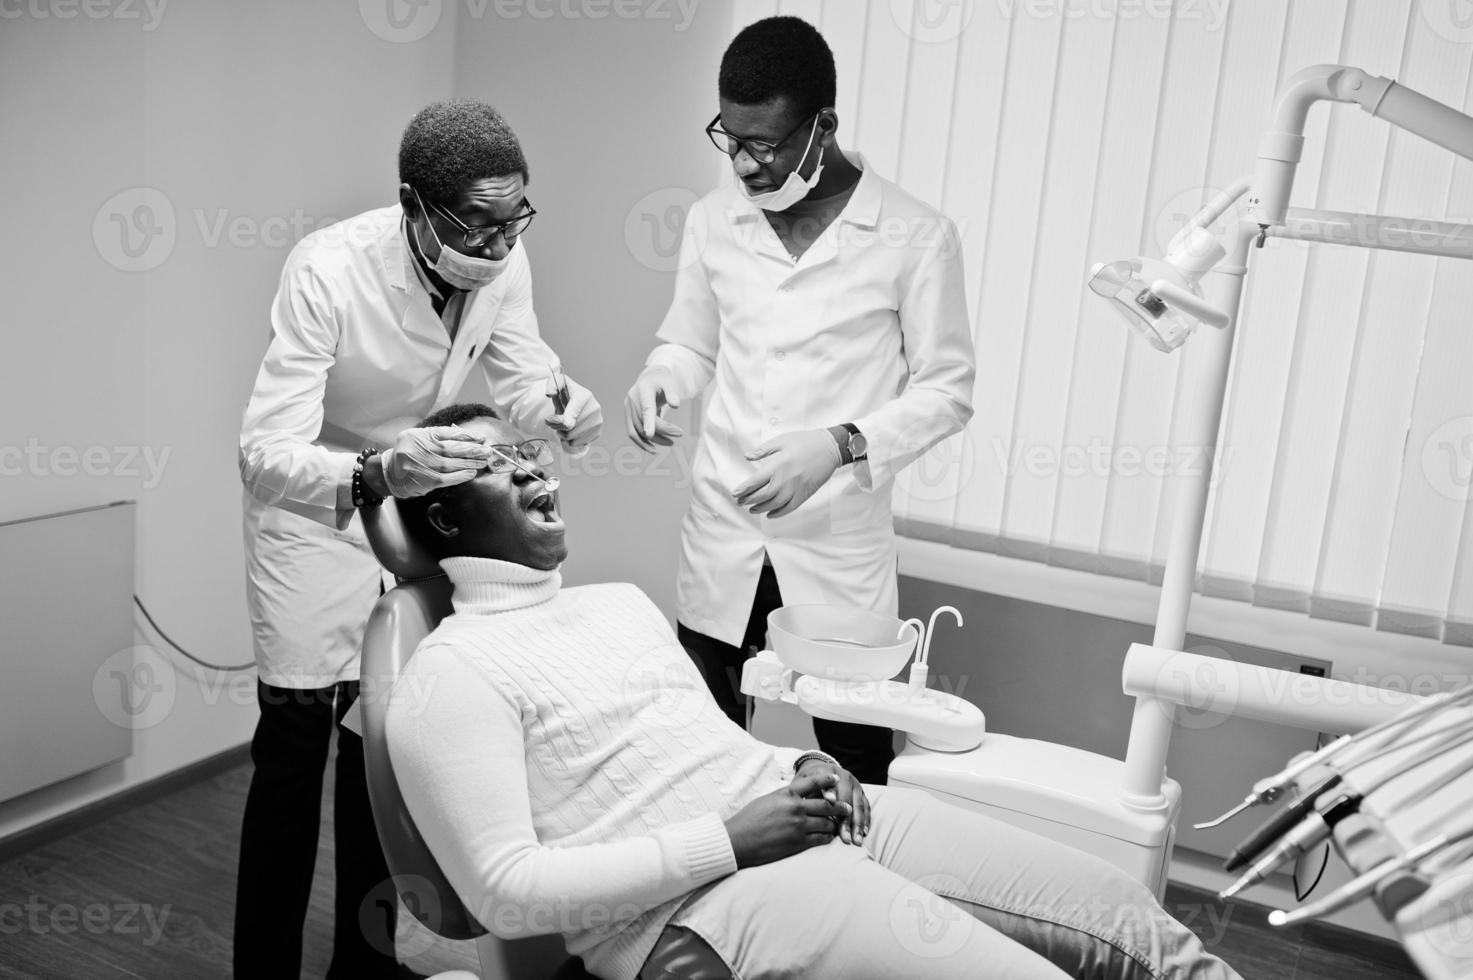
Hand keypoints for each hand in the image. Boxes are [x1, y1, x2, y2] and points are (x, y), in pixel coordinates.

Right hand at [379, 426, 487, 497]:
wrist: (390, 473)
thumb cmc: (409, 453)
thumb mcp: (420, 438)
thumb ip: (439, 436)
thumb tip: (467, 438)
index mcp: (420, 435)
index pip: (448, 433)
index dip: (467, 436)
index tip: (481, 438)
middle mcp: (420, 449)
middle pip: (452, 448)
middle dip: (472, 450)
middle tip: (487, 451)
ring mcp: (422, 465)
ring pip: (451, 464)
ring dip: (470, 463)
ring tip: (483, 461)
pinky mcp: (425, 480)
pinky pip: (447, 478)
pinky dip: (461, 476)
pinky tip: (471, 473)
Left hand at [545, 376, 601, 451]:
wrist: (578, 400)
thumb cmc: (565, 393)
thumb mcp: (556, 383)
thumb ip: (551, 385)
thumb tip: (550, 393)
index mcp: (584, 396)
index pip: (572, 414)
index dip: (559, 422)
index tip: (550, 420)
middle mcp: (594, 408)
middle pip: (570, 429)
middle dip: (558, 427)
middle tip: (554, 422)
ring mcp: (597, 421)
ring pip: (573, 437)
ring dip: (563, 434)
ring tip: (562, 425)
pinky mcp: (597, 431)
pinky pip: (579, 443)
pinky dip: (571, 439)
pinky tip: (570, 430)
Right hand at [624, 365, 684, 452]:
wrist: (650, 379)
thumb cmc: (662, 382)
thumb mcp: (669, 383)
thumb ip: (672, 393)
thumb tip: (676, 405)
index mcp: (643, 390)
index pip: (646, 408)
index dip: (647, 422)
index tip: (650, 435)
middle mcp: (632, 400)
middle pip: (644, 422)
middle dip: (661, 431)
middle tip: (679, 434)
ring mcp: (628, 408)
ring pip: (637, 430)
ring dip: (652, 440)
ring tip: (670, 443)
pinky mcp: (628, 416)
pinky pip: (632, 432)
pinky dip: (641, 442)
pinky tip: (653, 448)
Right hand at [723, 772, 847, 868]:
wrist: (739, 841)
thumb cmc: (749, 820)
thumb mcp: (767, 800)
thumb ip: (784, 797)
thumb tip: (796, 796)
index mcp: (786, 794)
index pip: (812, 783)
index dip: (826, 780)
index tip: (836, 778)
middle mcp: (795, 808)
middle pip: (826, 804)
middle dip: (840, 806)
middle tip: (848, 807)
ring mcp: (798, 826)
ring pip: (826, 823)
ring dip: (834, 824)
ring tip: (839, 825)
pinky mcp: (798, 843)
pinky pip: (821, 839)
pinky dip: (827, 837)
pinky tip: (829, 837)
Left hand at [732, 429, 842, 517]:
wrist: (830, 448)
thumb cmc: (806, 442)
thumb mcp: (782, 441)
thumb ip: (763, 450)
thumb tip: (747, 456)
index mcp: (778, 465)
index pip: (756, 481)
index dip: (743, 489)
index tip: (735, 493)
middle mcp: (786, 479)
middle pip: (763, 495)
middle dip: (748, 500)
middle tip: (740, 502)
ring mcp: (796, 488)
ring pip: (774, 504)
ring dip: (761, 509)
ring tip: (752, 509)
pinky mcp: (805, 494)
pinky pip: (789, 508)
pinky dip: (778, 513)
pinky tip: (770, 514)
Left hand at [794, 760, 869, 845]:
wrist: (820, 770)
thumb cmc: (809, 782)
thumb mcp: (803, 783)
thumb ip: (806, 792)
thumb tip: (808, 806)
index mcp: (827, 772)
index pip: (829, 784)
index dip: (830, 792)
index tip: (829, 801)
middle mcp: (844, 776)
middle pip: (847, 799)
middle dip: (846, 820)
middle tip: (845, 837)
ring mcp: (855, 784)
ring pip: (859, 805)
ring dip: (858, 824)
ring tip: (856, 840)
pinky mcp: (861, 792)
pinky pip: (866, 807)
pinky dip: (866, 820)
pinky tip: (864, 832)